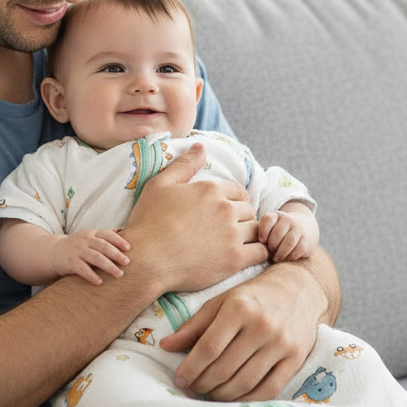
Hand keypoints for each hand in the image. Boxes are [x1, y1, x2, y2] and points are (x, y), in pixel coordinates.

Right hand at [51, 229, 130, 284]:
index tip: (128, 248)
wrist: (54, 252)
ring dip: (108, 266)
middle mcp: (84, 241)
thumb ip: (105, 235)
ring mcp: (77, 251)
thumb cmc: (78, 245)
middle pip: (103, 246)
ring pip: (95, 258)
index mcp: (92, 233)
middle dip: (116, 254)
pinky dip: (91, 275)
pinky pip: (82, 269)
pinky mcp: (70, 263)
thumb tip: (124, 229)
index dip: (118, 240)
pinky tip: (100, 282)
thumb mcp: (90, 236)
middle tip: (127, 262)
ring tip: (119, 274)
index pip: (107, 234)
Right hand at [124, 143, 268, 291]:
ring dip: (249, 235)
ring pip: (255, 229)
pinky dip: (258, 253)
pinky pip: (261, 252)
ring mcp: (232, 235)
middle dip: (240, 217)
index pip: (238, 190)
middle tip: (229, 229)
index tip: (227, 211)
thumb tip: (201, 146)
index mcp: (211, 189)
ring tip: (236, 243)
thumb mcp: (159, 185)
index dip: (234, 200)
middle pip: (248, 210)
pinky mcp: (234, 259)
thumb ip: (184, 165)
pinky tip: (245, 255)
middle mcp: (225, 209)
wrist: (145, 261)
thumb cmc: (148, 223)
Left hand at [159, 260, 326, 400]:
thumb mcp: (221, 301)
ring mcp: (281, 343)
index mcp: (239, 308)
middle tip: (193, 388)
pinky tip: (234, 397)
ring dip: (222, 394)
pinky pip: (269, 389)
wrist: (299, 287)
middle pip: (225, 369)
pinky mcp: (296, 357)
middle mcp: (262, 325)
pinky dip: (248, 399)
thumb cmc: (253, 295)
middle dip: (203, 384)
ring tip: (210, 393)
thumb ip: (194, 325)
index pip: (208, 348)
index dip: (190, 368)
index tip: (179, 379)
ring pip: (245, 382)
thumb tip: (165, 346)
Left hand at [259, 210, 313, 261]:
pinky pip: (298, 250)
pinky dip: (290, 257)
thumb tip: (259, 248)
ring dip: (280, 253)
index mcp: (276, 216)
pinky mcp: (306, 240)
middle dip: (272, 246)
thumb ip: (262, 234)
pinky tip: (286, 258)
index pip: (268, 219)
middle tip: (270, 251)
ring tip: (276, 258)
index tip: (262, 241)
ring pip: (289, 242)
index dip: (263, 231)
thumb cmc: (280, 232)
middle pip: (278, 233)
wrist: (304, 227)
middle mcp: (288, 220)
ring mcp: (299, 229)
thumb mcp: (270, 228)